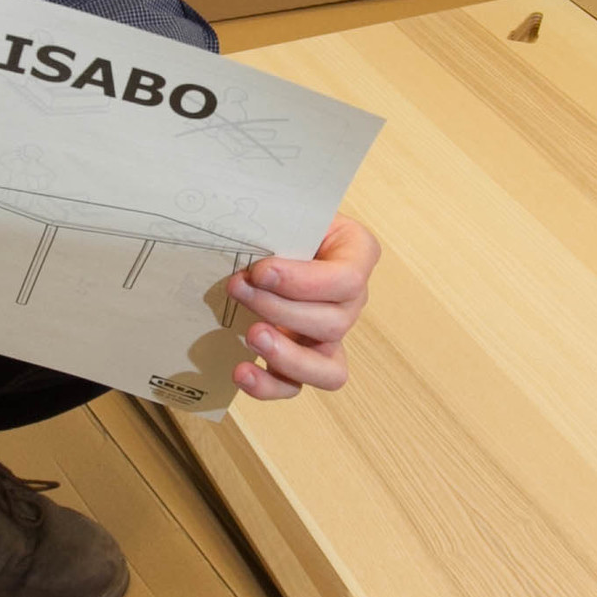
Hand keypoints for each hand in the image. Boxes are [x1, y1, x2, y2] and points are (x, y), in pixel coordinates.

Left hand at [228, 214, 379, 399]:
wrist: (270, 235)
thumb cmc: (283, 219)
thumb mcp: (288, 209)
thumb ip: (280, 219)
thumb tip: (246, 236)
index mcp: (357, 255)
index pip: (347, 279)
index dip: (303, 281)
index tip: (261, 270)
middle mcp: (351, 301)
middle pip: (334, 322)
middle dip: (280, 309)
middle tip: (238, 287)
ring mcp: (329, 336)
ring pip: (329, 369)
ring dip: (287, 356)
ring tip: (251, 336)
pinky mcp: (302, 360)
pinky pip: (296, 386)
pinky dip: (269, 385)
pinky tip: (241, 371)